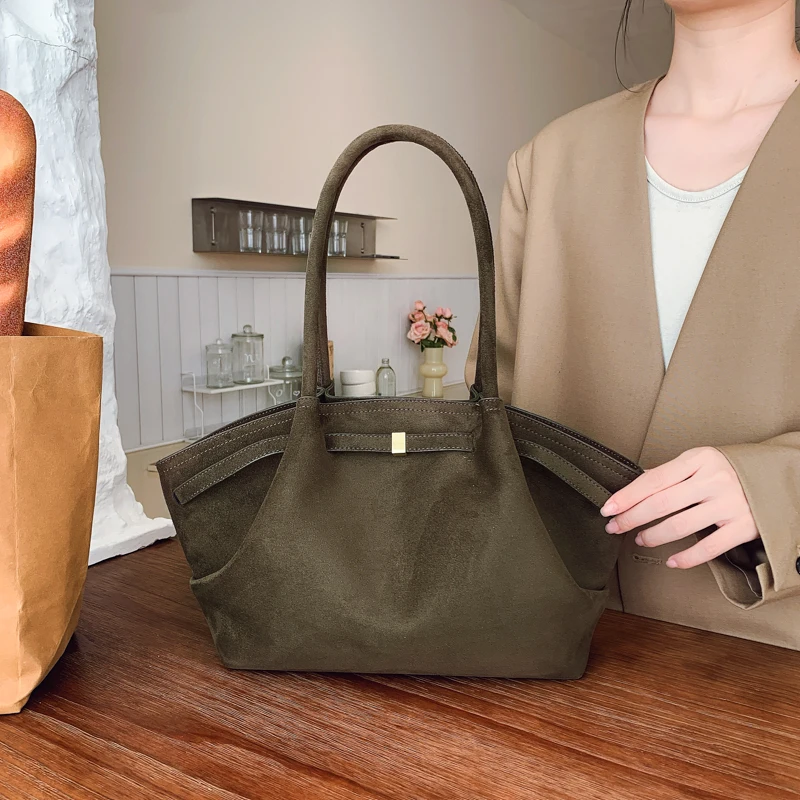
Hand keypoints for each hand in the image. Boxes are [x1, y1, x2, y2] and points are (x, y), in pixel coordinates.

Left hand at [600, 446, 759, 568]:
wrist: (777, 477)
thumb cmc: (728, 470)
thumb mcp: (698, 462)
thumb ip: (669, 473)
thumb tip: (634, 484)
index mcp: (698, 459)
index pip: (653, 480)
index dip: (627, 496)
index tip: (607, 508)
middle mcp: (714, 480)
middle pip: (661, 503)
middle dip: (632, 518)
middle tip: (615, 527)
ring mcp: (730, 504)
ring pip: (680, 526)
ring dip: (653, 536)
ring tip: (640, 539)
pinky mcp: (744, 527)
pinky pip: (708, 548)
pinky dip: (686, 558)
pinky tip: (671, 560)